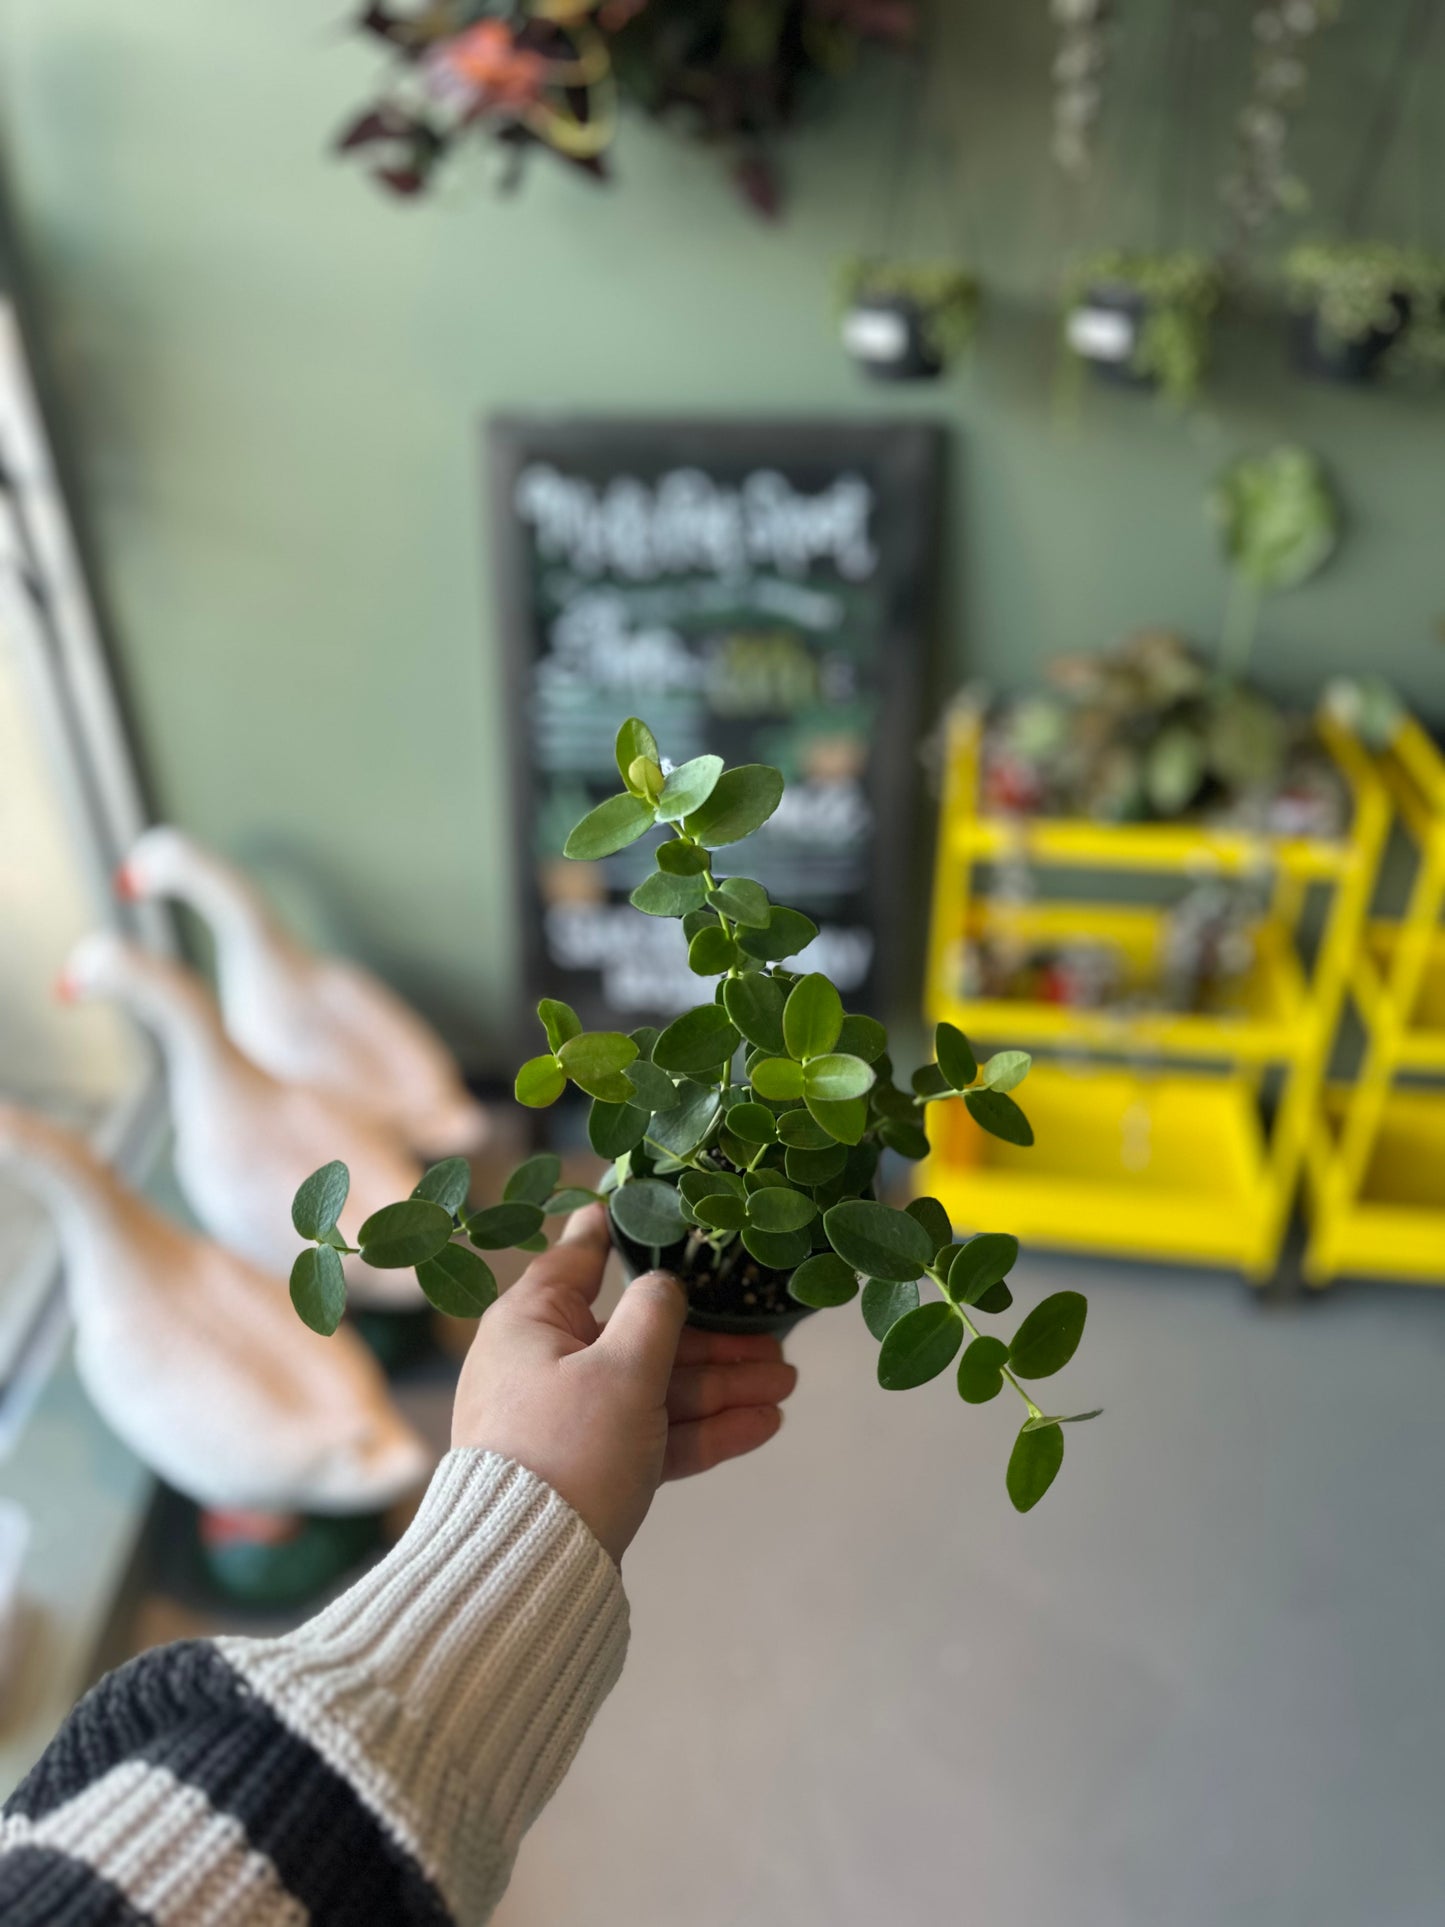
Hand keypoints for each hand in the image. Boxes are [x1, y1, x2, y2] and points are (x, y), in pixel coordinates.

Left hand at [452, 1203, 796, 1562]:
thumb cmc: (568, 1443)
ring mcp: (570, 1419)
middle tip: (776, 1341)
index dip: (618, 1232)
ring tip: (787, 1384)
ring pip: (656, 1389)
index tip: (647, 1208)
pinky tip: (763, 1424)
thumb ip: (655, 1314)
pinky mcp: (591, 1469)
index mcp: (534, 1320)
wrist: (527, 1567)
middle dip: (712, 1341)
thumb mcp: (621, 1368)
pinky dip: (702, 1430)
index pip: (579, 1259)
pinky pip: (653, 1436)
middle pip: (639, 1336)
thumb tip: (665, 1281)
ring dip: (721, 1386)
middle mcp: (547, 1362)